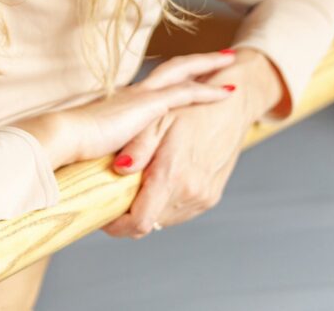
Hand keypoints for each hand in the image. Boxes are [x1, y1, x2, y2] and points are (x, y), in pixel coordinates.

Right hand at [55, 51, 236, 164]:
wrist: (62, 140)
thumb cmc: (70, 150)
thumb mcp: (96, 153)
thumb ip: (108, 157)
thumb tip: (113, 174)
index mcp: (123, 105)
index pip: (155, 86)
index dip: (174, 78)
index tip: (190, 73)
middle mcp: (134, 94)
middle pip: (172, 70)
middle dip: (197, 62)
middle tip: (220, 55)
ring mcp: (142, 97)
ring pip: (182, 72)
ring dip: (207, 65)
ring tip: (229, 58)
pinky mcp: (148, 106)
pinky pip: (186, 92)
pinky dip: (208, 90)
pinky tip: (227, 91)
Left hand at [101, 49, 282, 238]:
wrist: (231, 108)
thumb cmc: (190, 109)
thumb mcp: (158, 119)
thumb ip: (138, 146)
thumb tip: (119, 169)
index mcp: (173, 176)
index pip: (140, 222)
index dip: (116, 225)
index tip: (101, 214)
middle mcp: (190, 194)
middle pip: (149, 224)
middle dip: (128, 215)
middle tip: (113, 193)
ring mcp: (203, 198)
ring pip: (163, 221)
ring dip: (147, 209)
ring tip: (136, 184)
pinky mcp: (211, 197)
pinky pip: (179, 212)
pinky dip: (164, 203)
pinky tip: (159, 181)